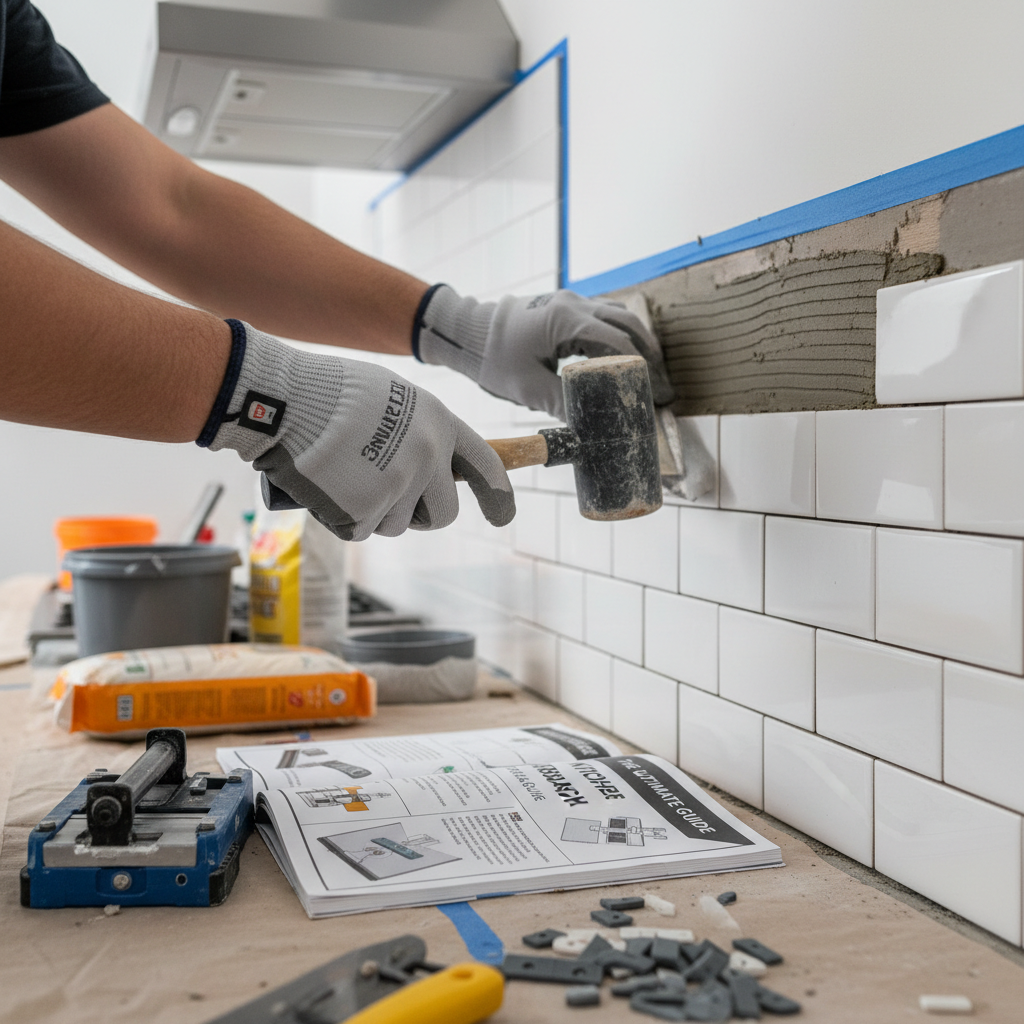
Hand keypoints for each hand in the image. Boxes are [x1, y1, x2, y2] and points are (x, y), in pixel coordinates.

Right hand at [199, 321, 514, 540]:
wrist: (286, 400)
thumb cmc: (331, 392)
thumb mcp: (393, 398)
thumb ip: (419, 431)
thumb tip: (432, 464)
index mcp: (440, 424)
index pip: (487, 467)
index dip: (498, 496)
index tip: (503, 516)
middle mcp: (429, 458)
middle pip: (444, 513)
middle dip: (421, 513)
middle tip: (392, 499)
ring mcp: (399, 487)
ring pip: (398, 524)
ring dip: (375, 512)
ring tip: (346, 476)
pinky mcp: (366, 512)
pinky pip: (362, 529)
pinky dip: (343, 517)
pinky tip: (328, 487)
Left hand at [414, 285, 675, 420]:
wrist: (467, 332)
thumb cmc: (493, 359)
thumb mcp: (528, 387)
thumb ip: (562, 404)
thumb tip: (589, 429)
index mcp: (567, 320)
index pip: (617, 341)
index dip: (641, 366)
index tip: (655, 389)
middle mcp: (574, 305)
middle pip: (627, 322)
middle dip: (648, 351)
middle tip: (662, 383)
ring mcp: (570, 303)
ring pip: (617, 315)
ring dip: (636, 340)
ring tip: (650, 370)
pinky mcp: (564, 308)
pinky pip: (601, 317)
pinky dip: (617, 335)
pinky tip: (623, 358)